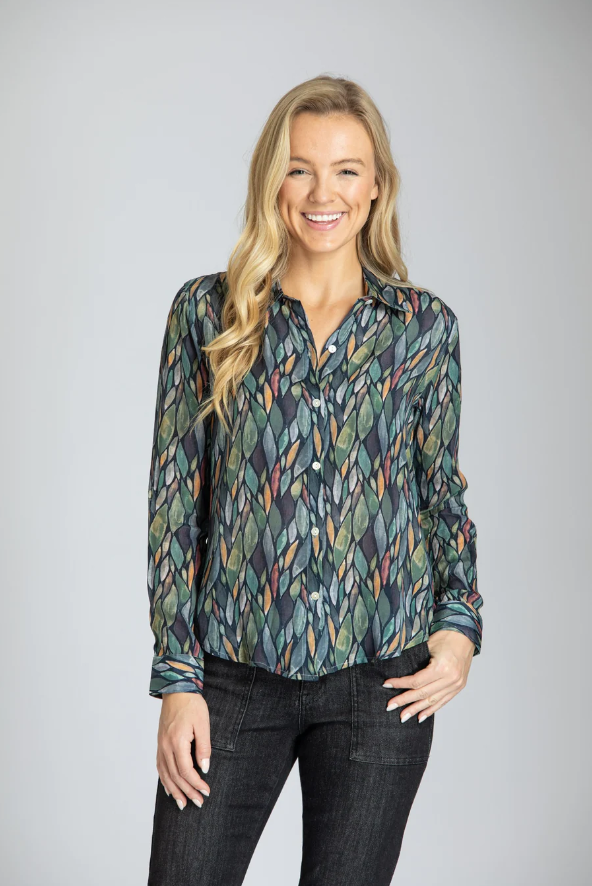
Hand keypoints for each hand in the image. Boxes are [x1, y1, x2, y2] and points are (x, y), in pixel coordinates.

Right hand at [157, 692, 211, 810]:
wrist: (176, 690)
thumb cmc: (192, 705)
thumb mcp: (203, 724)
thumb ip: (203, 747)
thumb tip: (204, 768)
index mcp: (177, 741)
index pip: (186, 770)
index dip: (196, 784)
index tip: (206, 791)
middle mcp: (166, 746)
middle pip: (175, 776)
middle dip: (187, 791)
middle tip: (198, 803)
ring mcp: (161, 745)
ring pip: (165, 774)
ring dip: (174, 790)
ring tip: (182, 804)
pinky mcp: (160, 743)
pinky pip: (160, 766)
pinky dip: (164, 780)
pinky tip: (169, 788)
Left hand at [382, 631, 475, 722]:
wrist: (465, 635)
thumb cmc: (445, 637)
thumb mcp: (428, 646)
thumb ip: (416, 661)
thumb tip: (399, 672)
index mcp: (441, 667)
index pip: (416, 681)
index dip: (400, 684)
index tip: (387, 684)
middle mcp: (450, 678)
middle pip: (422, 694)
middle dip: (405, 701)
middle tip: (390, 707)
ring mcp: (456, 684)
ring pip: (432, 701)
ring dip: (416, 709)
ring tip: (403, 717)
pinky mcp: (459, 687)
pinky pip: (443, 701)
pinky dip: (431, 710)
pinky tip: (421, 716)